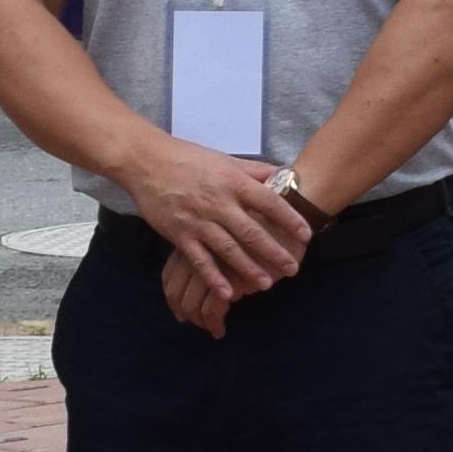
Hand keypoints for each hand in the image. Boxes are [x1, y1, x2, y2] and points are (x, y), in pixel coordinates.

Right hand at [129, 142, 308, 318]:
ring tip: (267, 284)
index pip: (268, 201)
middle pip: (251, 231)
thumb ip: (254, 171)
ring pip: (228, 249)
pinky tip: (228, 293)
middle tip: (293, 268)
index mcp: (232, 182)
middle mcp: (218, 202)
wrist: (147, 161)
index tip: (306, 234)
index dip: (289, 218)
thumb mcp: (224, 159)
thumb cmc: (188, 158)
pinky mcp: (179, 234)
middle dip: (274, 251)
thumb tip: (283, 174)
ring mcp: (198, 220)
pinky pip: (200, 260)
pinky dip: (214, 277)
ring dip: (248, 268)